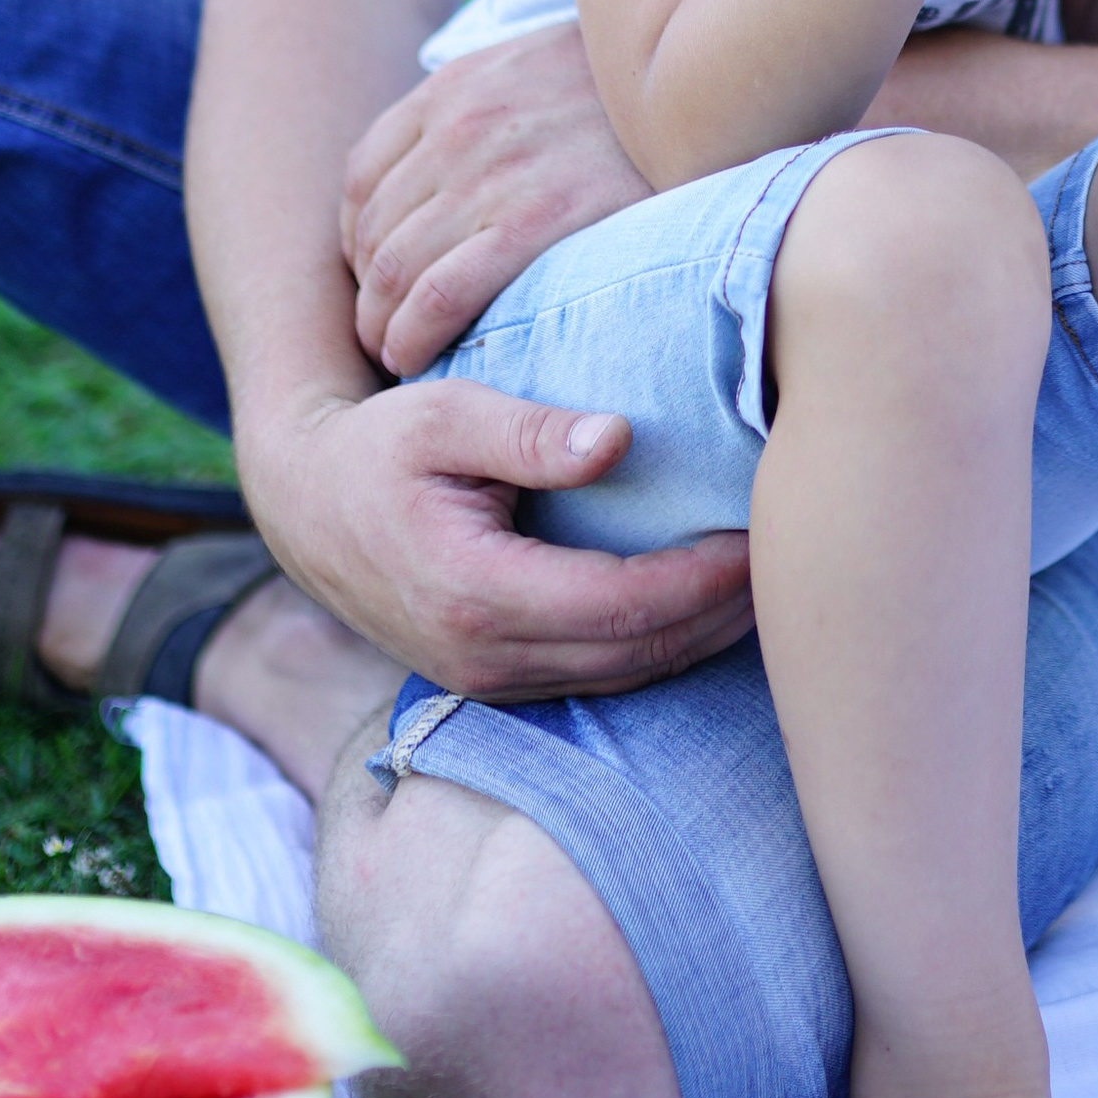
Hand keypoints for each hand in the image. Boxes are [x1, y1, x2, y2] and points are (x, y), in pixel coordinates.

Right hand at [243, 375, 755, 697]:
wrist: (307, 509)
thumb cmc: (379, 447)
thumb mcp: (443, 414)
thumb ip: (528, 429)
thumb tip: (616, 440)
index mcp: (476, 593)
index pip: (622, 605)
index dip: (701, 579)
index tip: (758, 533)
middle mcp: (483, 658)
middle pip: (637, 653)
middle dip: (720, 613)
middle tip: (789, 556)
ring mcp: (487, 682)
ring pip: (624, 677)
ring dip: (699, 636)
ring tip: (764, 580)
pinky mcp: (494, 683)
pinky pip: (598, 678)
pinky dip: (659, 645)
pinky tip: (704, 604)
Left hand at [341, 20, 649, 378]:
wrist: (700, 78)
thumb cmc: (625, 91)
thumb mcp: (535, 65)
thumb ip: (482, 103)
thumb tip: (447, 165)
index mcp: (453, 86)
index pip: (363, 177)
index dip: (357, 239)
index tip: (377, 277)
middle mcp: (459, 124)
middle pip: (372, 231)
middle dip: (366, 294)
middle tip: (381, 332)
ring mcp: (492, 172)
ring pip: (394, 269)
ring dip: (381, 324)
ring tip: (398, 353)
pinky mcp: (538, 219)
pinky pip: (441, 293)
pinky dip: (413, 334)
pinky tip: (416, 357)